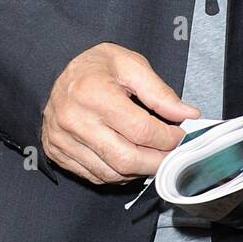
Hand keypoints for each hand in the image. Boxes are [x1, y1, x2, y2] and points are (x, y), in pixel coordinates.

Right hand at [41, 43, 200, 184]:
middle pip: (126, 159)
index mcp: (93, 92)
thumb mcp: (131, 65)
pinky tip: (129, 160)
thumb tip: (188, 114)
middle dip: (157, 162)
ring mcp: (62, 140)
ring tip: (152, 157)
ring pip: (111, 173)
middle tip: (172, 156)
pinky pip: (95, 176)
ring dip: (139, 171)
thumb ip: (160, 92)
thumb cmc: (96, 66)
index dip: (167, 138)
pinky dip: (118, 174)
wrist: (54, 69)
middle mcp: (74, 120)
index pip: (140, 130)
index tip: (179, 136)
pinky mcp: (57, 153)